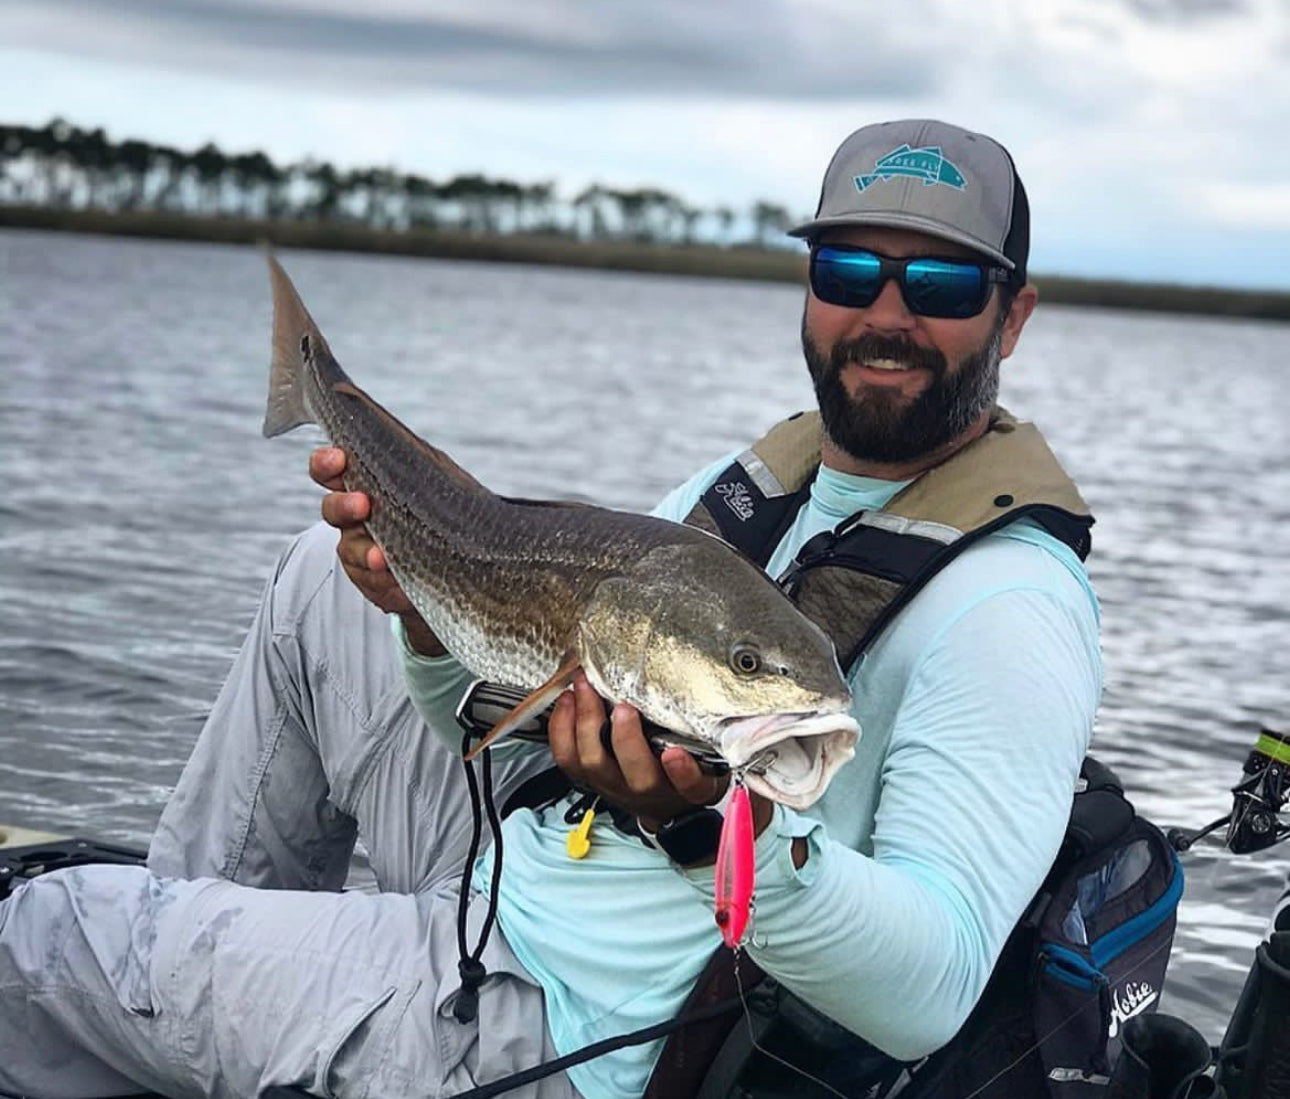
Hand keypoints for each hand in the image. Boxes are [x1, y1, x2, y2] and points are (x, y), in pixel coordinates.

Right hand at [310, 447, 444, 655]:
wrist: (452, 561)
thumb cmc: (437, 510)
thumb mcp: (433, 480)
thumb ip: (417, 464)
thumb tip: (412, 444)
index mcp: (366, 483)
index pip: (333, 469)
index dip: (327, 463)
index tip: (338, 459)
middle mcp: (355, 515)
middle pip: (333, 508)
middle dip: (344, 505)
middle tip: (363, 505)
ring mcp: (359, 547)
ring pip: (351, 549)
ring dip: (366, 553)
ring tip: (381, 558)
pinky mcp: (369, 579)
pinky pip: (370, 580)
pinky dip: (384, 581)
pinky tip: (398, 581)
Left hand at [548, 671, 729, 827]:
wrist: (668, 805)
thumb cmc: (690, 769)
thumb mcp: (714, 757)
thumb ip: (717, 735)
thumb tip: (732, 693)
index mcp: (688, 787)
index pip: (691, 786)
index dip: (682, 772)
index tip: (677, 753)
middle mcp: (650, 791)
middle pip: (636, 775)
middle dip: (625, 739)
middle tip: (623, 707)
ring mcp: (616, 786)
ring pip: (594, 765)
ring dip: (585, 725)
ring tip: (585, 690)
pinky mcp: (591, 779)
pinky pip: (567, 760)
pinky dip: (562, 729)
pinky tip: (567, 701)